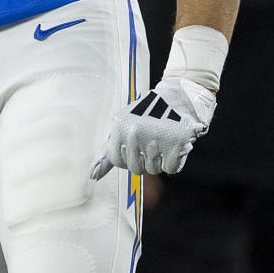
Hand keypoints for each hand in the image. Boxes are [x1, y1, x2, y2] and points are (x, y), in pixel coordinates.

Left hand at [92, 76, 216, 179]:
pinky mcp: (175, 144)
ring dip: (160, 160)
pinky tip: (173, 143)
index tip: (137, 144)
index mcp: (120, 129)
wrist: (179, 97)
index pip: (118, 161)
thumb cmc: (149, 113)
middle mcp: (135, 134)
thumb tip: (93, 175)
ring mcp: (155, 139)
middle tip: (152, 141)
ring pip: (153, 170)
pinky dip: (174, 160)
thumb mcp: (123, 125)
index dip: (129, 156)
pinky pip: (170, 168)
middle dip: (145, 160)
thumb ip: (107, 150)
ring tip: (163, 140)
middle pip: (136, 168)